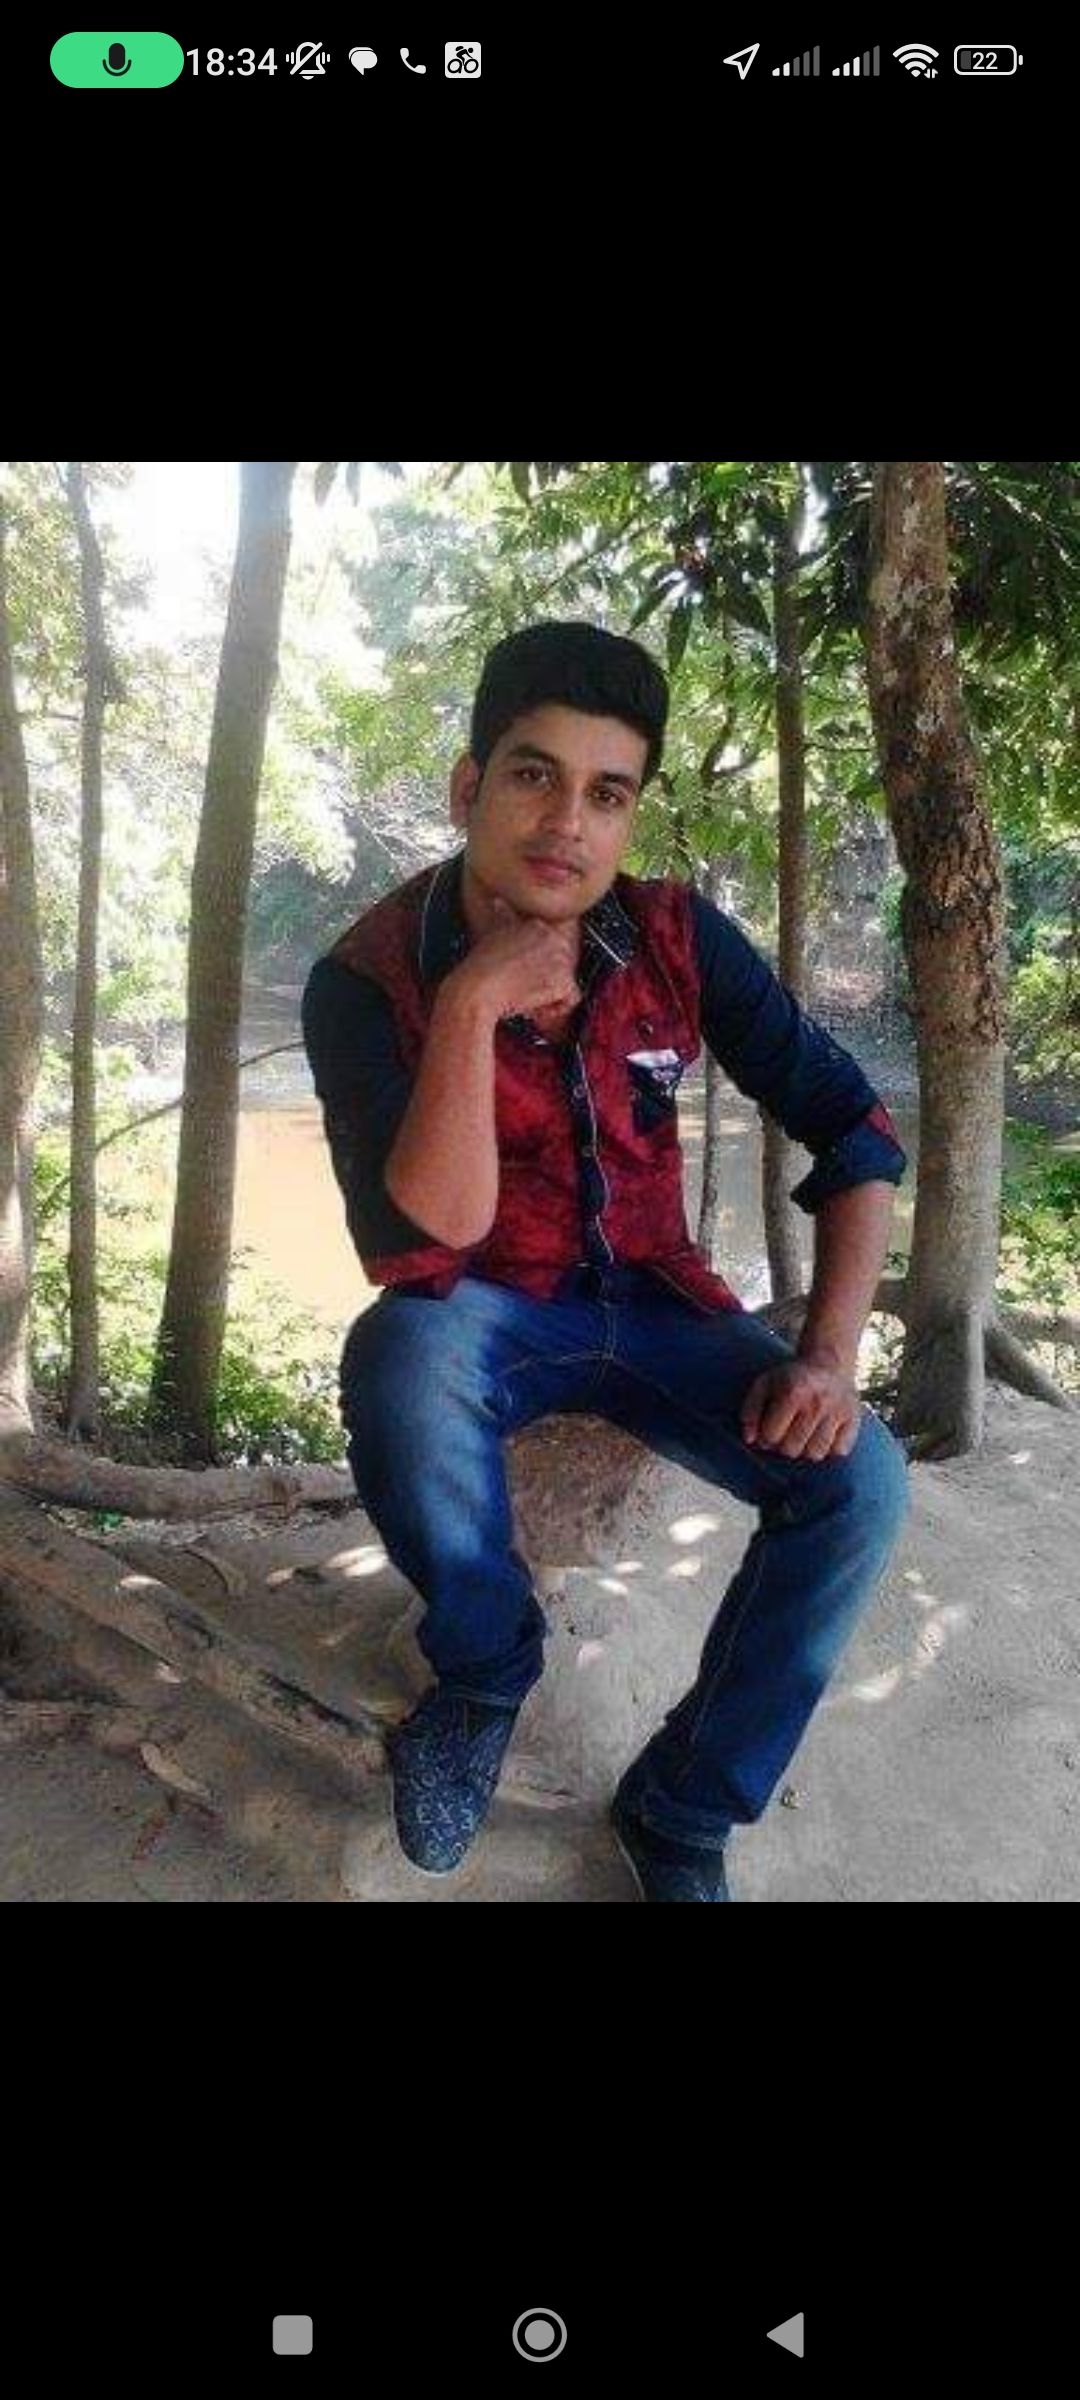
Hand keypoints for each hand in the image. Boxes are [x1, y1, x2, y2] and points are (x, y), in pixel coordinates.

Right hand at [452, 894, 580, 1022]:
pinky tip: (534, 1004)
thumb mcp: (492, 934)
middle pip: (564, 964)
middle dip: (546, 979)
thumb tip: (498, 902)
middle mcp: (552, 937)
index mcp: (537, 924)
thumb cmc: (479, 969)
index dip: (539, 966)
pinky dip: (555, 1008)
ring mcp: (560, 958)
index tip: (522, 973)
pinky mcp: (563, 980)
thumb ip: (502, 916)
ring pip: (567, 982)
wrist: (476, 989)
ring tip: (524, 994)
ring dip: (548, 994)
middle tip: (522, 985)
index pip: (555, 948)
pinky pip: (571, 999)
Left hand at [740, 1357, 860, 1461]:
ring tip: (802, 1435)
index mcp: (793, 1392)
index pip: (771, 1436)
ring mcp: (838, 1413)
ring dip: (805, 1449)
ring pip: (815, 1454)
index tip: (768, 1431)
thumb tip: (749, 1440)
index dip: (765, 1438)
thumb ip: (750, 1410)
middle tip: (785, 1434)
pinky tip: (821, 1434)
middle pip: (792, 1449)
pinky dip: (828, 1449)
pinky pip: (838, 1451)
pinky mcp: (853, 1420)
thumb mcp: (765, 1384)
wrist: (830, 1363)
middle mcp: (817, 1403)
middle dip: (783, 1446)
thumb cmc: (791, 1378)